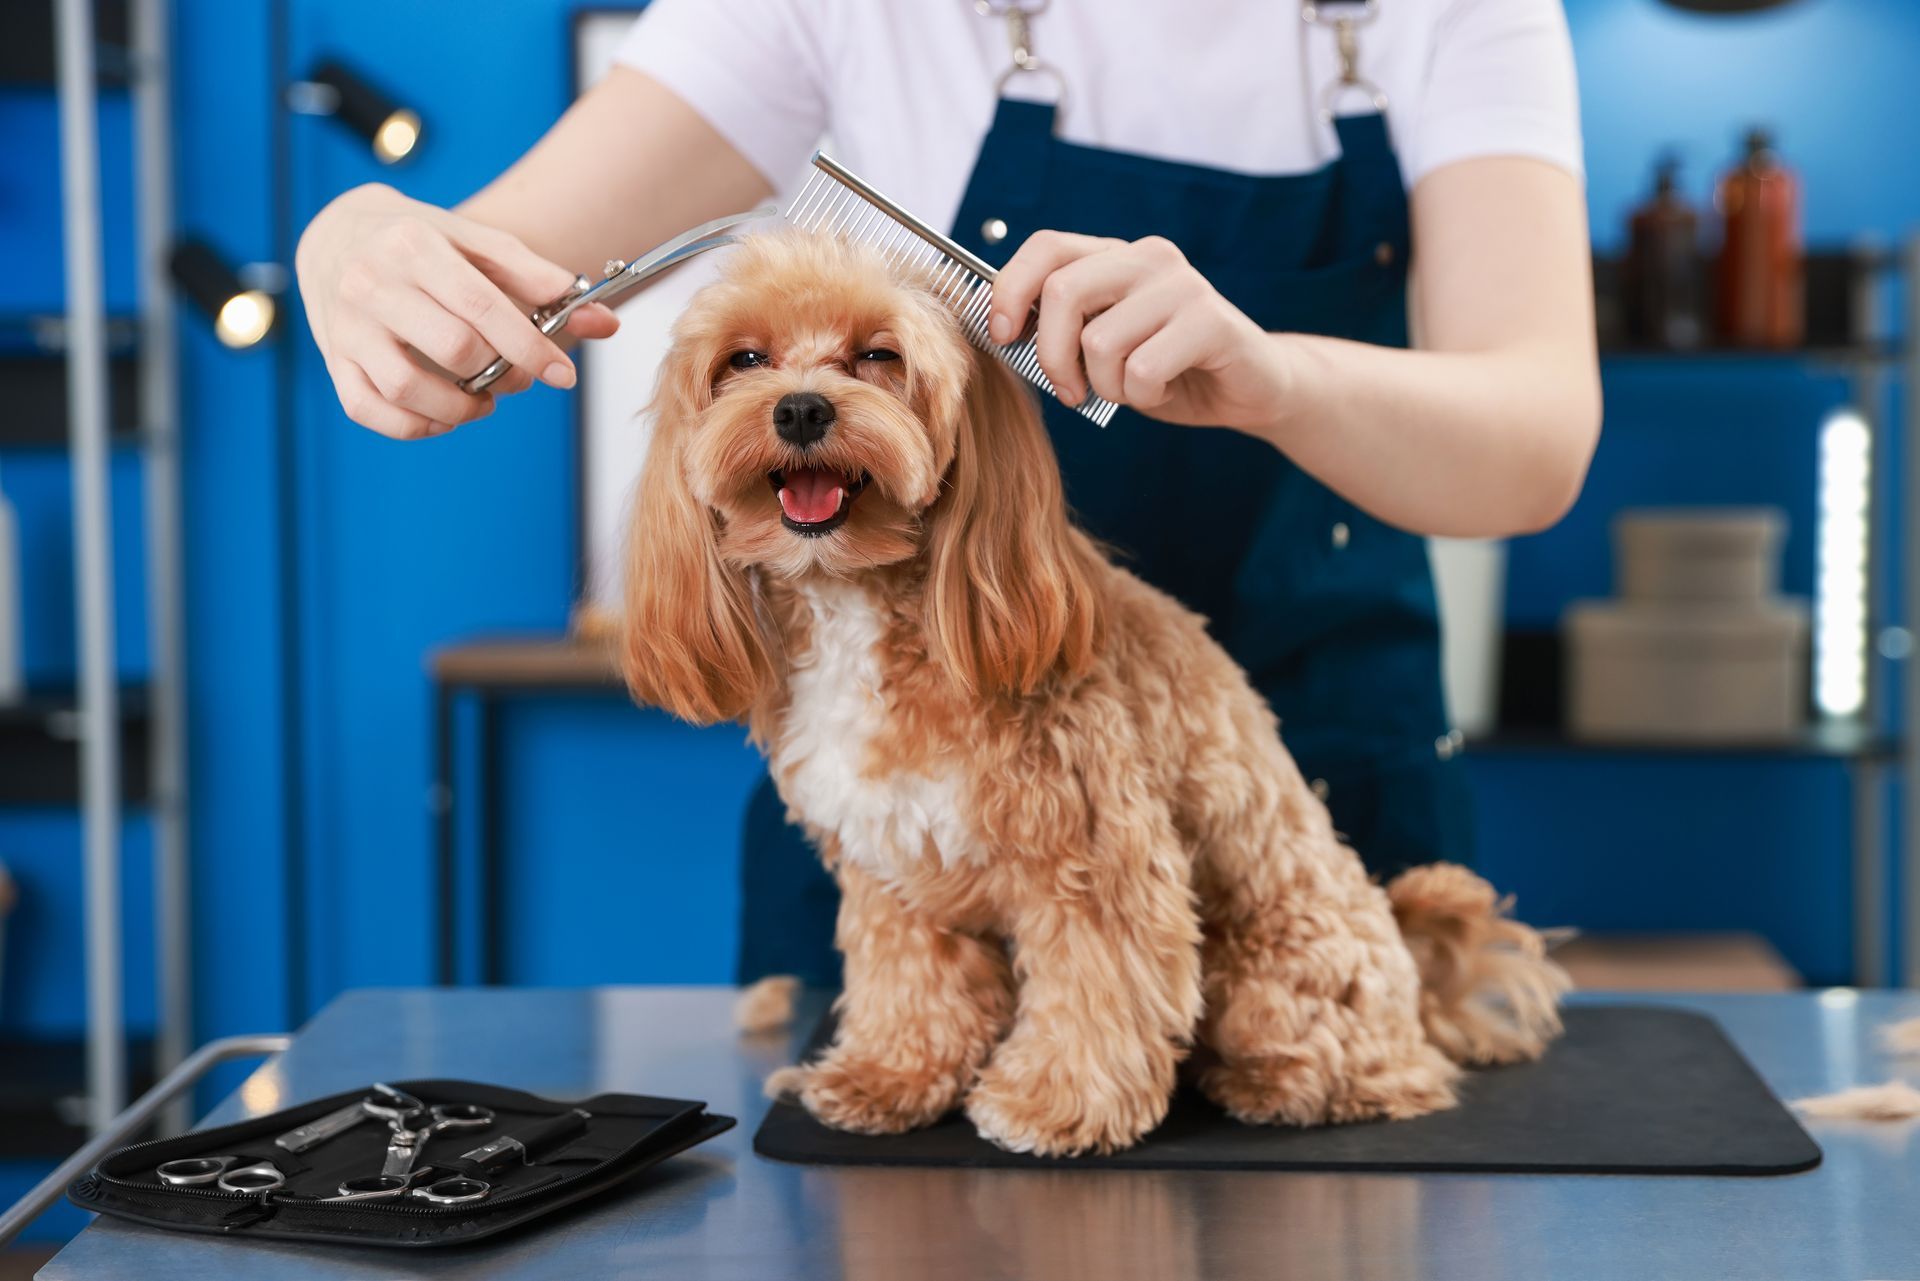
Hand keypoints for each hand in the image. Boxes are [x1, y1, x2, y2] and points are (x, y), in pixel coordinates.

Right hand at [295, 184, 619, 439]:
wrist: (336, 232)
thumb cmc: (420, 242)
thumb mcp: (476, 242)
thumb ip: (538, 278)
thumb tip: (604, 320)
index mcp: (414, 246)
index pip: (482, 308)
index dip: (530, 348)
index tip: (561, 375)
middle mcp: (372, 284)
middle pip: (453, 349)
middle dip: (499, 373)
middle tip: (516, 377)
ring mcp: (346, 325)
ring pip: (407, 388)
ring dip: (459, 409)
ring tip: (481, 399)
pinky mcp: (333, 360)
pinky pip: (371, 410)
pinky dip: (415, 426)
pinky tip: (442, 416)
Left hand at [989, 232, 1292, 434]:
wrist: (1250, 388)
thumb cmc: (1166, 369)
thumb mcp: (1102, 346)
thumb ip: (1063, 328)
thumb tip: (1000, 329)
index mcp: (1115, 256)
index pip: (1046, 247)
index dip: (1010, 290)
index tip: (1003, 337)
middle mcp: (1148, 257)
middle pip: (1063, 292)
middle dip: (1052, 356)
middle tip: (1069, 392)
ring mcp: (1182, 285)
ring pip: (1100, 340)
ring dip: (1106, 386)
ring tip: (1131, 389)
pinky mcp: (1210, 320)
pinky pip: (1142, 368)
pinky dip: (1143, 395)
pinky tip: (1163, 389)